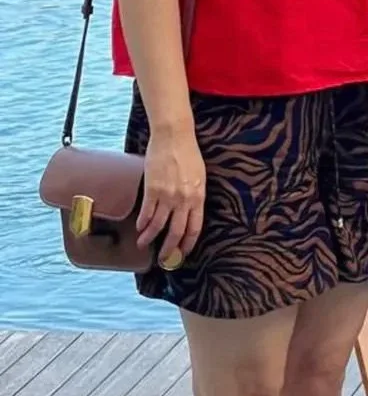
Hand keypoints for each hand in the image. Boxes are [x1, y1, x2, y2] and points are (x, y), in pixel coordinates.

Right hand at [139, 126, 205, 265]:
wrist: (175, 136)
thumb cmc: (189, 154)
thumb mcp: (199, 176)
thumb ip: (195, 196)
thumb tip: (189, 213)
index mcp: (198, 197)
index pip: (194, 228)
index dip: (187, 244)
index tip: (182, 253)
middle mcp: (184, 200)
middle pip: (176, 232)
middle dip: (168, 249)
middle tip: (163, 259)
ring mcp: (167, 195)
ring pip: (157, 226)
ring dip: (149, 238)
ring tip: (143, 244)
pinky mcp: (152, 189)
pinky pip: (146, 213)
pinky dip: (142, 223)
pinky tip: (139, 228)